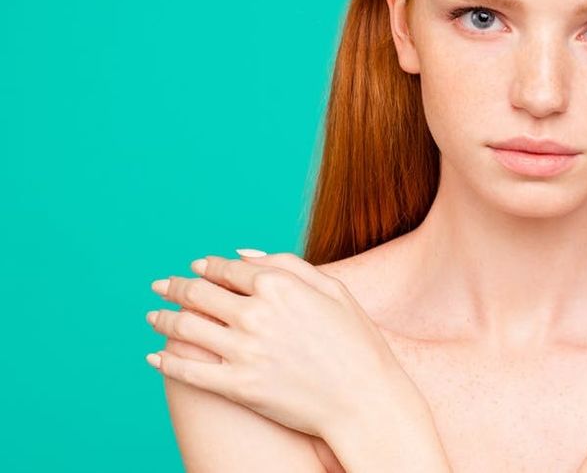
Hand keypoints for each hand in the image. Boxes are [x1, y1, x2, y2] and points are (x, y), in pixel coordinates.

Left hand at [144, 250, 423, 442]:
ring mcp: (244, 351)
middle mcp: (256, 314)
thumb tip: (241, 254)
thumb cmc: (356, 342)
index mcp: (280, 286)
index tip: (194, 269)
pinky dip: (166, 360)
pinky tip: (154, 356)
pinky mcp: (237, 386)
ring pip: (186, 327)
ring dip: (163, 318)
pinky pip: (189, 370)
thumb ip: (288, 265)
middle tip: (160, 286)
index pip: (226, 269)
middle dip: (174, 287)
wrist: (365, 400)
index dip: (205, 267)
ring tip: (153, 316)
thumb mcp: (333, 290)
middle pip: (198, 294)